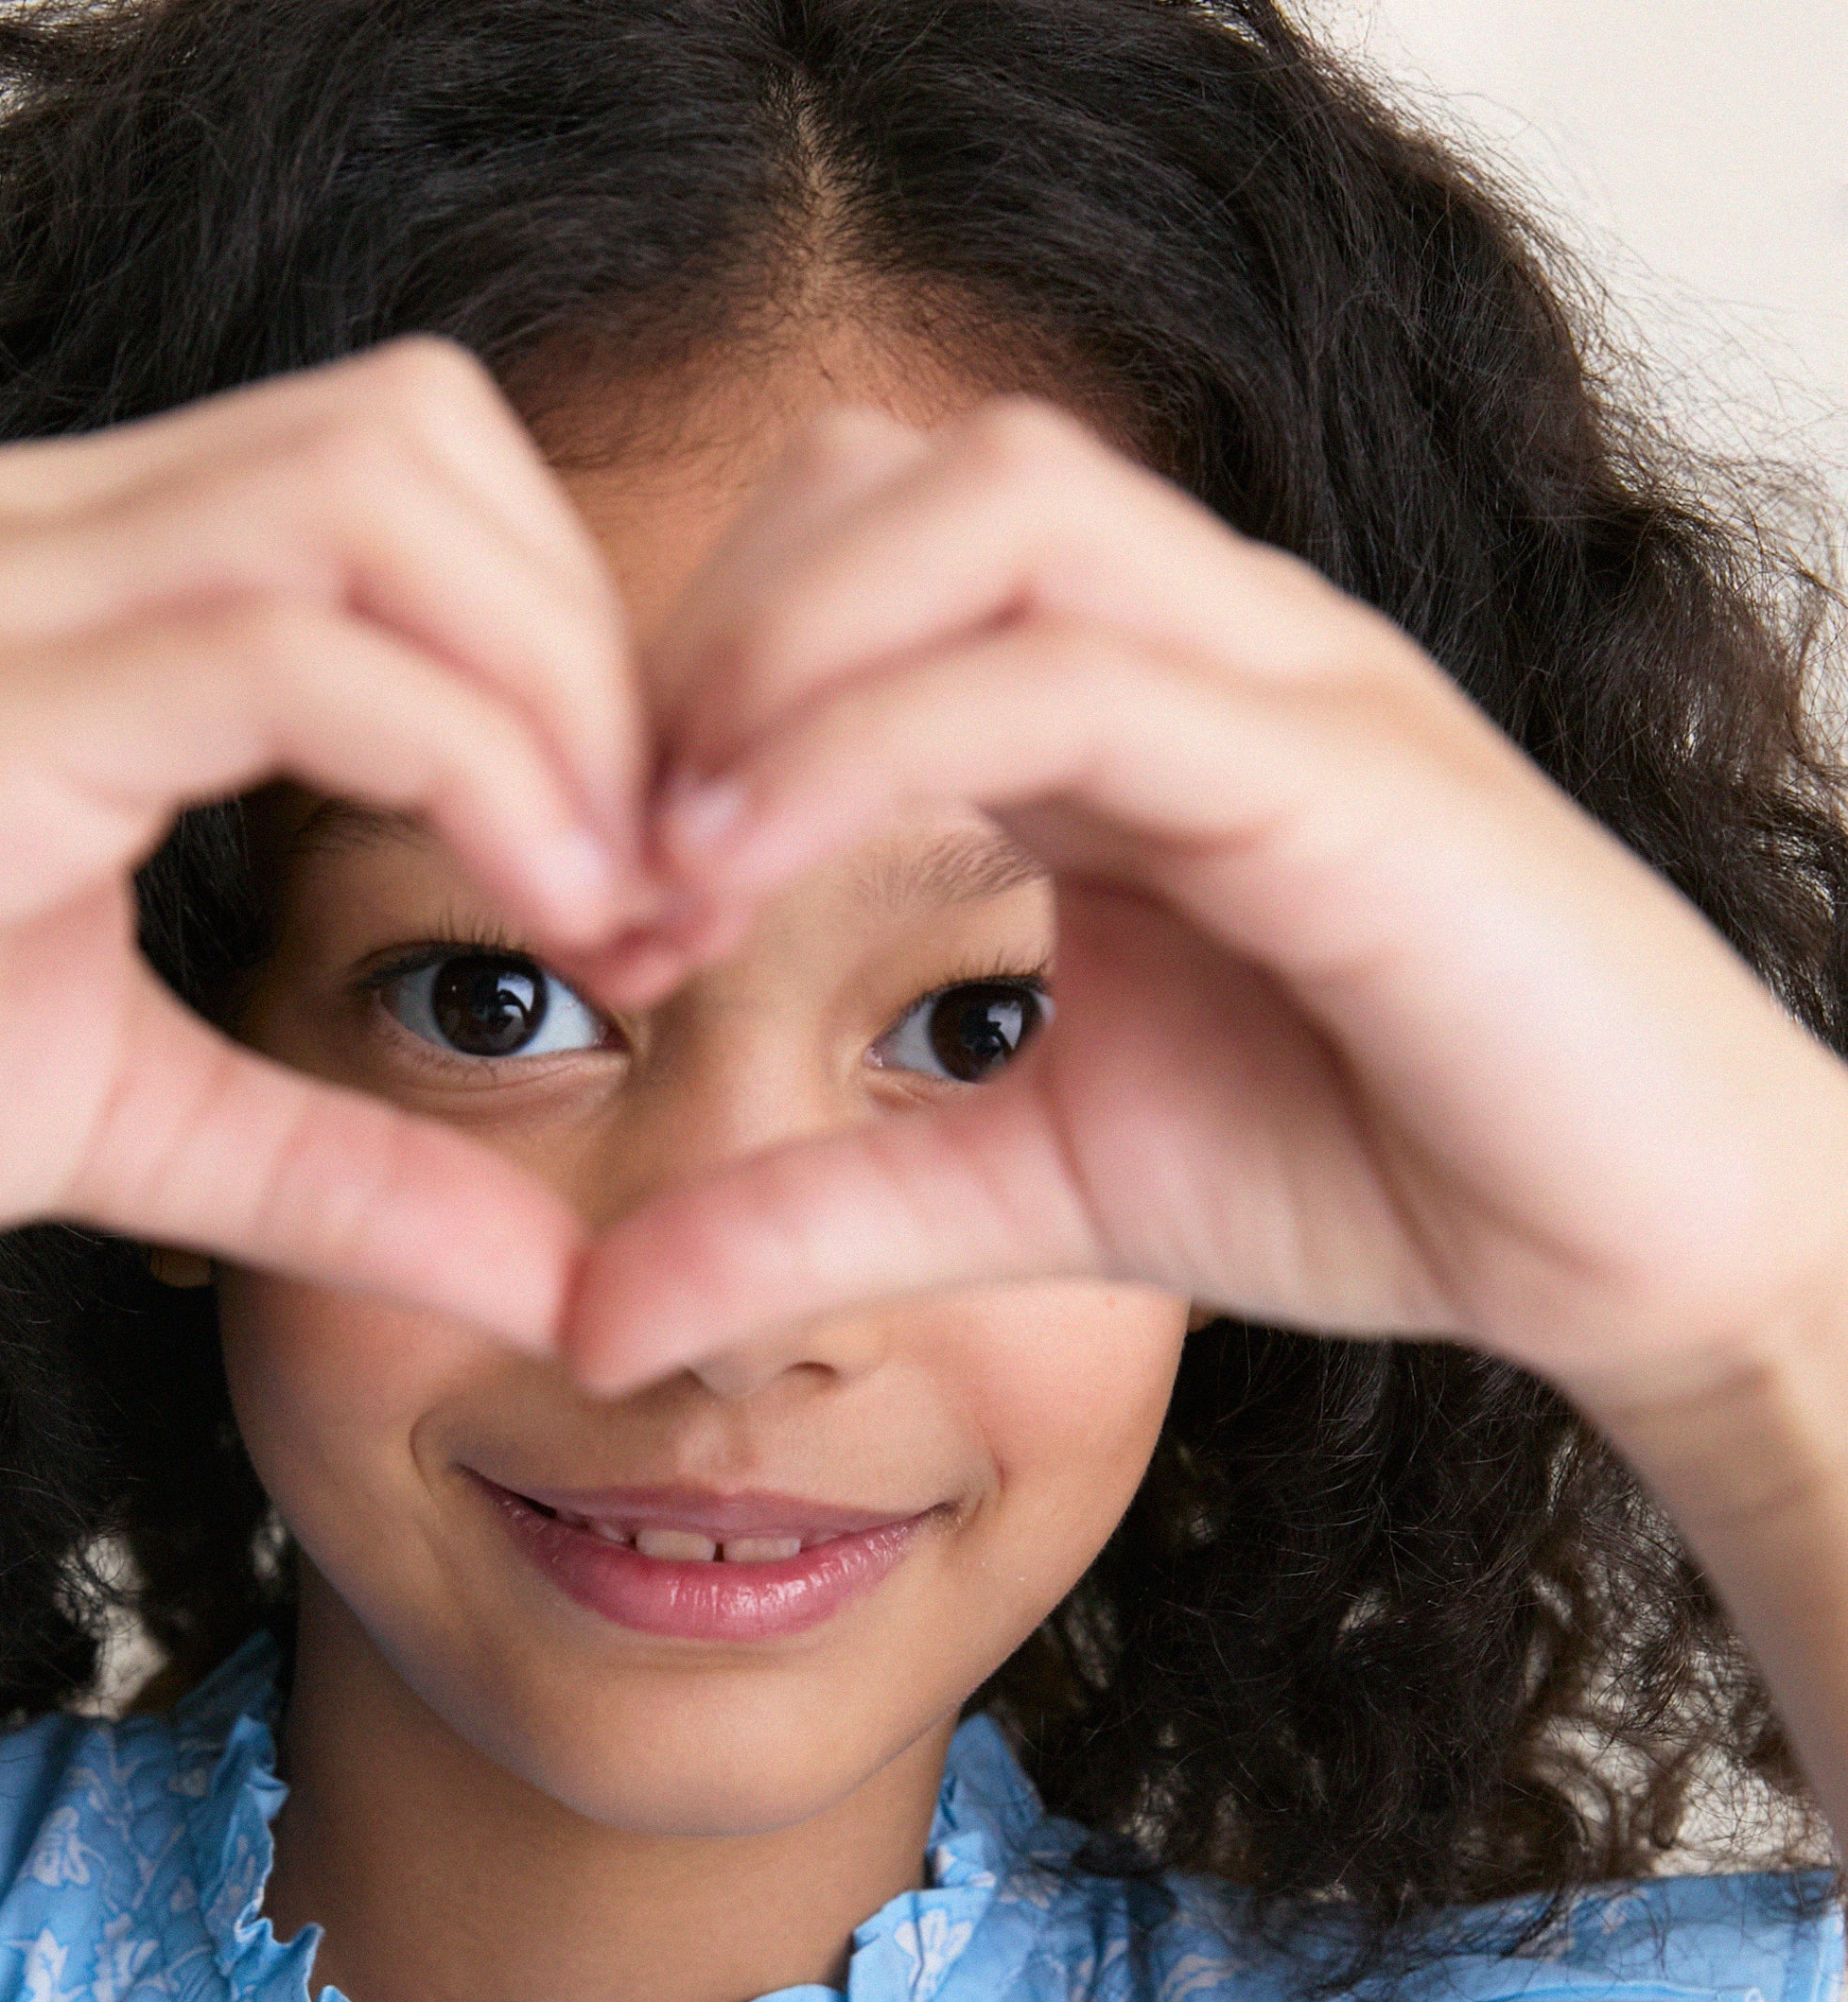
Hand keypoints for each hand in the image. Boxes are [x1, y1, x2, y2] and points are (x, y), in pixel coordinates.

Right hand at [0, 339, 656, 1360]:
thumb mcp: (142, 1126)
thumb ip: (349, 1168)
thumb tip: (559, 1275)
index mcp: (93, 581)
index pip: (413, 481)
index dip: (576, 648)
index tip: (648, 872)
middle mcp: (48, 532)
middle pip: (431, 435)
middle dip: (600, 647)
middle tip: (664, 877)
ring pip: (381, 500)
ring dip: (557, 695)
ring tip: (613, 904)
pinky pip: (287, 653)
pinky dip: (466, 765)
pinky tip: (531, 909)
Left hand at [565, 402, 1847, 1410]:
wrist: (1626, 1240)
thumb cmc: (1369, 1166)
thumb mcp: (1029, 1192)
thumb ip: (816, 1221)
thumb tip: (593, 1314)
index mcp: (1118, 701)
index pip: (864, 551)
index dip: (692, 687)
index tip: (600, 901)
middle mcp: (1196, 640)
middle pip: (900, 471)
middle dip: (710, 634)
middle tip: (611, 854)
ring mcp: (1281, 679)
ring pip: (995, 508)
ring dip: (784, 654)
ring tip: (673, 855)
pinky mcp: (1347, 771)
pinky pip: (1082, 680)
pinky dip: (883, 748)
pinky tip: (762, 876)